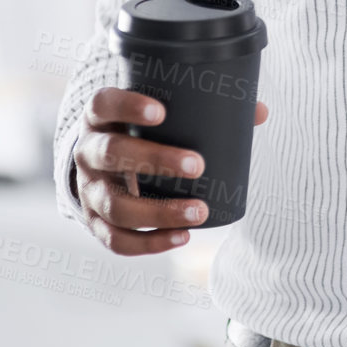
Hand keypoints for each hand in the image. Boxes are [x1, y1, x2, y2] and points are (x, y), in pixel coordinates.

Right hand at [71, 87, 269, 254]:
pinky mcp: (94, 222)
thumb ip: (203, 109)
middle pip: (111, 154)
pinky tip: (181, 237)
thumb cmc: (139, 133)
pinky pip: (115, 239)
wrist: (100, 166)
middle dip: (154, 160)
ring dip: (158, 211)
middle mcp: (87, 152)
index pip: (103, 104)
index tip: (162, 113)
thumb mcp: (156, 115)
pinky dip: (149, 243)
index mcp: (99, 117)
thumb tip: (259, 112)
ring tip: (200, 211)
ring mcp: (88, 190)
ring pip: (115, 204)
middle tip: (197, 165)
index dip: (127, 107)